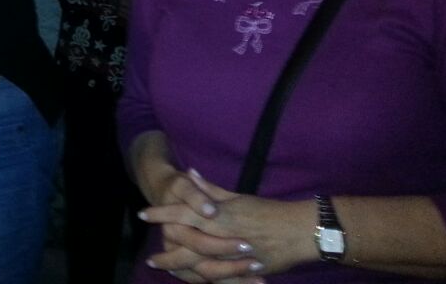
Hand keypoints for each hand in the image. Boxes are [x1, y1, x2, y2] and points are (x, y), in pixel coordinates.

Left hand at [142, 170, 312, 280]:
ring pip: (201, 265)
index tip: (143, 214)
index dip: (161, 213)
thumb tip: (191, 174)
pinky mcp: (246, 271)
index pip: (183, 212)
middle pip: (187, 244)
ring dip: (181, 269)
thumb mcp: (239, 197)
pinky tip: (192, 279)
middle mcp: (225, 234)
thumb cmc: (269, 211)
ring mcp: (235, 255)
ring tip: (166, 271)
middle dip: (167, 253)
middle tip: (151, 258)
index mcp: (222, 213)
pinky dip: (203, 279)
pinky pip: (220, 278)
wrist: (302, 230)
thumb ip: (211, 190)